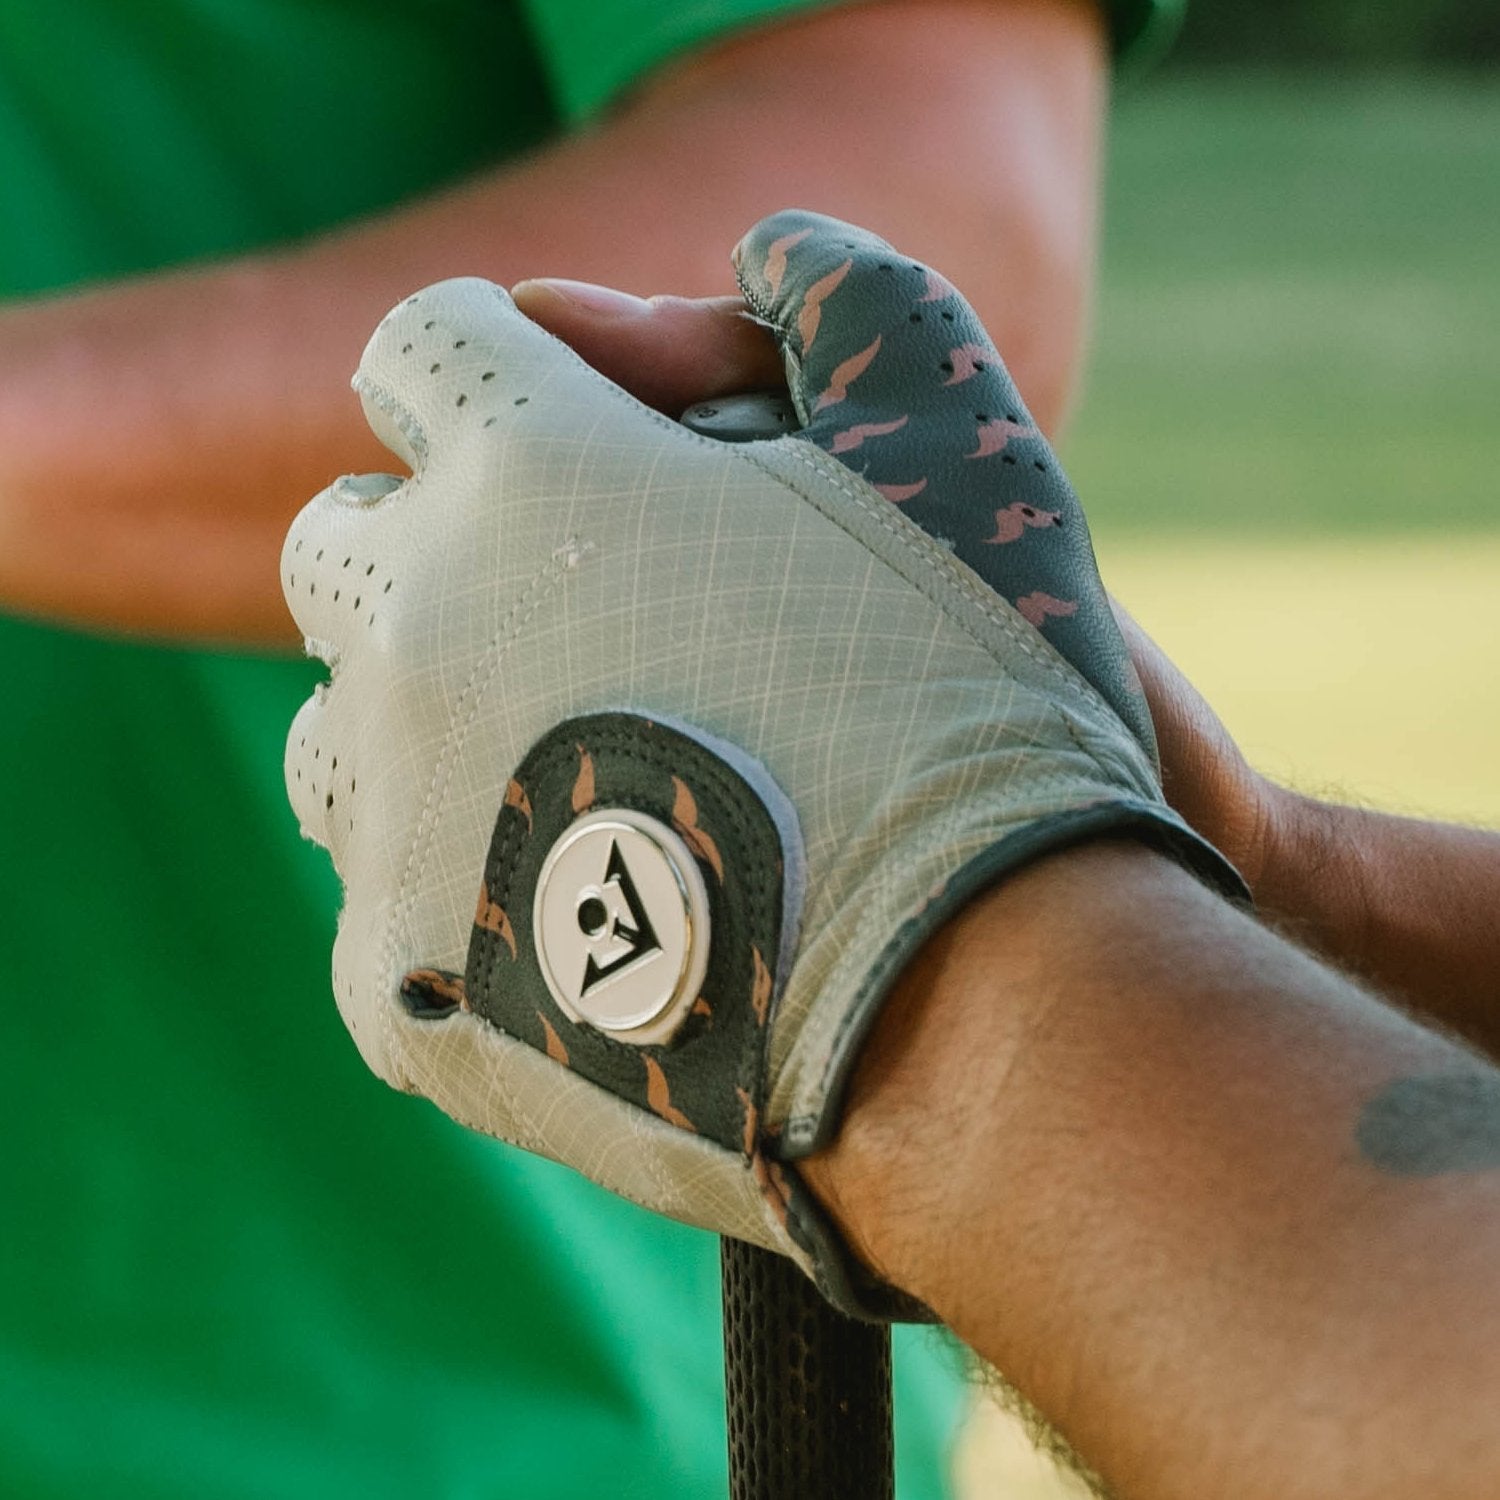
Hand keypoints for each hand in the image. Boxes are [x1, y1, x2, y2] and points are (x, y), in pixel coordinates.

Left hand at [283, 212, 1237, 1315]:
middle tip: (583, 627)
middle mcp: (411, 623)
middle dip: (442, 559)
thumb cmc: (979, 710)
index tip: (577, 446)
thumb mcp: (955, 443)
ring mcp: (383, 818)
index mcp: (528, 467)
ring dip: (427, 729)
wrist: (981, 1003)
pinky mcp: (395, 987)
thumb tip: (769, 238)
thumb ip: (851, 297)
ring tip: (583, 781)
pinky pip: (383, 905)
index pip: (426, 355)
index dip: (505, 386)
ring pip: (337, 731)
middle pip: (345, 548)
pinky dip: (466, 894)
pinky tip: (587, 919)